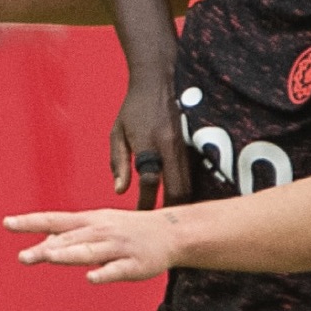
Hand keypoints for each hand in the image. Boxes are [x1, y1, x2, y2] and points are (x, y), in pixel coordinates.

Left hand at [8, 205, 178, 281]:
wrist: (172, 232)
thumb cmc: (128, 230)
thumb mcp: (98, 225)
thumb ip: (70, 236)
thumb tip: (41, 243)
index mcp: (90, 221)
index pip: (55, 220)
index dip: (31, 222)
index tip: (7, 223)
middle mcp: (102, 231)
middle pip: (69, 239)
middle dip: (46, 248)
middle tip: (23, 257)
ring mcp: (118, 247)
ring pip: (90, 251)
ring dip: (69, 255)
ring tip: (48, 258)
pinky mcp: (134, 264)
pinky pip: (117, 270)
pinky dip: (104, 273)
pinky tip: (90, 278)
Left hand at [111, 67, 186, 206]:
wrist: (157, 83)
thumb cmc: (133, 110)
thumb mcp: (118, 134)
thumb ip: (118, 163)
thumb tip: (120, 190)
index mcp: (149, 144)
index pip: (150, 181)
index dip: (145, 202)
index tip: (138, 217)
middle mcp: (170, 147)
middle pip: (178, 189)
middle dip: (171, 210)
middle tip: (160, 228)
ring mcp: (185, 147)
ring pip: (189, 185)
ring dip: (180, 203)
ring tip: (170, 219)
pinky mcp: (192, 147)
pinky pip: (192, 176)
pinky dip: (186, 191)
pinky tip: (179, 201)